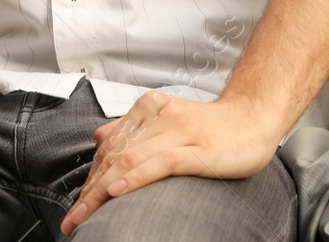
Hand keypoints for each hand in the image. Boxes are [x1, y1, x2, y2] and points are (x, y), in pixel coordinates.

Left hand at [59, 93, 281, 235]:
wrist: (254, 118)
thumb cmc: (213, 127)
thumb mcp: (168, 122)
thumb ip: (135, 129)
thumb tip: (100, 138)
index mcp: (149, 110)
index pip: (109, 148)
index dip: (89, 179)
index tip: (77, 207)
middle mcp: (159, 117)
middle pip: (114, 156)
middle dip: (89, 191)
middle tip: (73, 219)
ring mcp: (179, 131)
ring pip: (130, 159)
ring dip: (102, 190)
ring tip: (84, 214)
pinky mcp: (198, 149)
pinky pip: (161, 162)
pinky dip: (135, 177)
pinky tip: (118, 190)